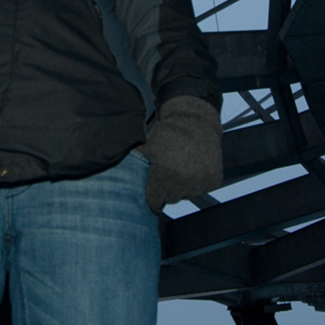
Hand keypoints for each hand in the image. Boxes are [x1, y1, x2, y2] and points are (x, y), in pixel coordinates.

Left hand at [141, 96, 222, 211]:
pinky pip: (202, 189)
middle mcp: (184, 181)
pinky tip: (194, 167)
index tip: (153, 195)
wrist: (195, 122)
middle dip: (167, 190)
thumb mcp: (147, 148)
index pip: (155, 201)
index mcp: (165, 174)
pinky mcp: (214, 180)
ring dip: (183, 186)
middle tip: (168, 175)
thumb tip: (111, 173)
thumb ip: (134, 165)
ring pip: (187, 195)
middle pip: (171, 199)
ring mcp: (200, 181)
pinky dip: (198, 181)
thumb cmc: (168, 135)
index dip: (152, 198)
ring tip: (182, 168)